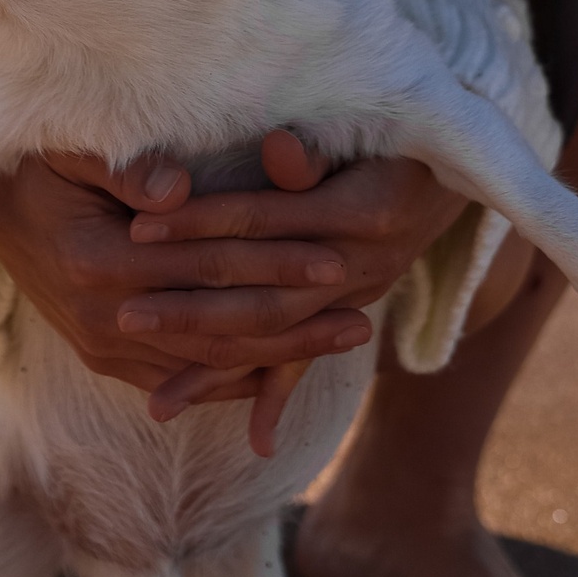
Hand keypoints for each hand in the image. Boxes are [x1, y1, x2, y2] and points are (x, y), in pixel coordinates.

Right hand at [0, 132, 465, 455]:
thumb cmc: (37, 160)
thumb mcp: (72, 147)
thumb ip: (122, 165)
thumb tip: (174, 187)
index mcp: (98, 262)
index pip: (208, 270)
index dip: (276, 264)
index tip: (340, 257)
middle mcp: (100, 319)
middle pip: (218, 329)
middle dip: (296, 323)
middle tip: (363, 316)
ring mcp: (101, 347)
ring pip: (206, 363)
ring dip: (279, 355)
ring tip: (345, 340)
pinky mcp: (103, 357)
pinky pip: (179, 376)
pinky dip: (234, 377)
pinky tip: (285, 371)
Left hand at [123, 130, 466, 451]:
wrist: (452, 170)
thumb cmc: (394, 136)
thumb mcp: (360, 133)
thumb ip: (314, 150)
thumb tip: (278, 150)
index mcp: (356, 212)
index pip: (259, 220)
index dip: (200, 222)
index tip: (141, 227)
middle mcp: (358, 265)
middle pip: (261, 294)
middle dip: (190, 308)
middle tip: (125, 316)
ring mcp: (354, 296)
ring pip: (276, 339)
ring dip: (218, 369)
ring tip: (158, 405)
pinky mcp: (348, 312)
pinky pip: (308, 360)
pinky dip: (280, 397)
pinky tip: (256, 443)